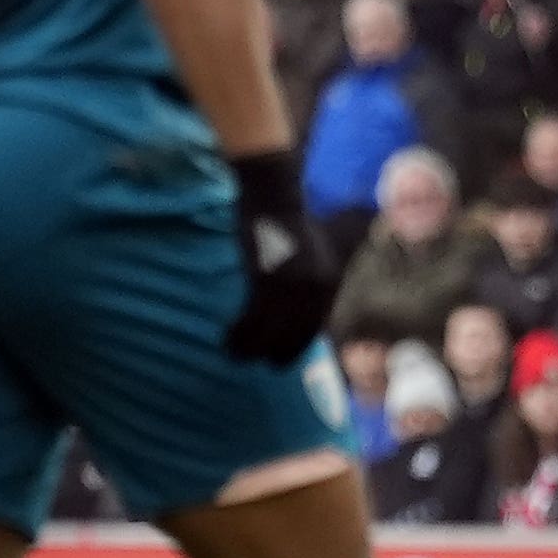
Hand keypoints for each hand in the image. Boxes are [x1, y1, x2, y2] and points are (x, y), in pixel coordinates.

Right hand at [221, 147, 340, 366]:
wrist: (275, 195)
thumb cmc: (290, 219)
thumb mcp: (314, 250)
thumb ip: (314, 277)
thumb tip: (304, 303)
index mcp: (330, 282)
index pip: (314, 327)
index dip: (296, 346)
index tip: (280, 358)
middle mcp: (315, 289)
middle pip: (295, 335)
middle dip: (276, 354)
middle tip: (257, 362)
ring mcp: (291, 286)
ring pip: (270, 331)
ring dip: (250, 347)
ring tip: (234, 353)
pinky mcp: (266, 280)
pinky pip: (252, 319)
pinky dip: (239, 332)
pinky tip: (227, 337)